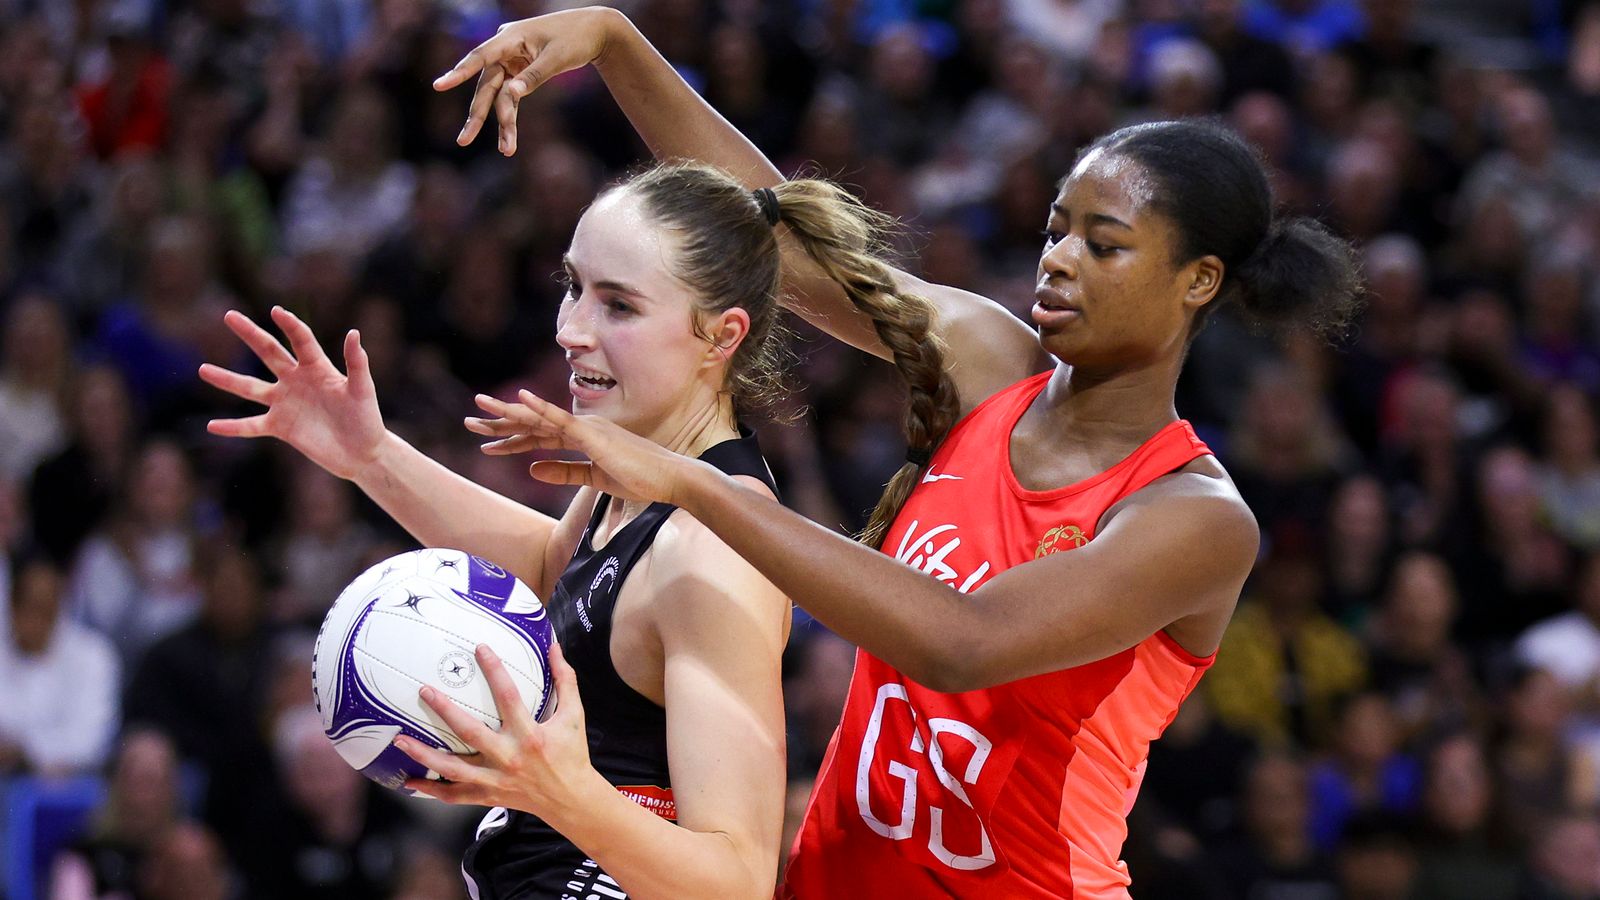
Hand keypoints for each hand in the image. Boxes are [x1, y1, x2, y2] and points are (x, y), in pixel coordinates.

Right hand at [199, 307, 386, 480]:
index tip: (276, 311)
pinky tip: (212, 426)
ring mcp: (285, 403)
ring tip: (202, 369)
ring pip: (250, 388)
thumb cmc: (367, 419)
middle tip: (229, 315)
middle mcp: (296, 381)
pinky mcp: (280, 427)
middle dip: (250, 333)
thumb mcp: (362, 390)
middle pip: (269, 352)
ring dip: (227, 379)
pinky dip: (233, 427)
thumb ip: (357, 363)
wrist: (362, 453)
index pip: (301, 340)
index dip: (290, 325)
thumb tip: (354, 332)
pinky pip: (251, 426)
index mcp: (318, 368)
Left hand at [394, 643, 597, 816]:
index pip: (509, 698)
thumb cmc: (572, 753)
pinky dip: (431, 790)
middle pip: (470, 733)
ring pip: (453, 769)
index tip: (479, 648)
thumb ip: (565, 680)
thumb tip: (555, 646)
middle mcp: (509, 758)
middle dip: (445, 712)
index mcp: (530, 736)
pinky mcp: (488, 795)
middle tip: (424, 692)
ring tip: (400, 741)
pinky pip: (454, 795)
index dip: (495, 671)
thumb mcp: (574, 715)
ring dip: (424, 755)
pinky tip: (410, 781)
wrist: (571, 799)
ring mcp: (496, 780)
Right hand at [432, 6, 621, 154]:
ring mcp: (511, 63)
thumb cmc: (575, 39)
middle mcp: (505, 50)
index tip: (439, 85)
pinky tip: (508, 141)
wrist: (592, 31)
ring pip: (499, 97)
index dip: (460, 72)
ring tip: (507, 151)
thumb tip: (512, 95)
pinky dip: (511, 117)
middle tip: (463, 141)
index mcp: (510, 37)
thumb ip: (534, 76)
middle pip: (486, 86)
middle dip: (478, 115)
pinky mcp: (519, 74)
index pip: (480, 57)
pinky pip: (511, 99)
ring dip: (503, 124)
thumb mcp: (557, 58)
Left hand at [464, 389, 706, 506]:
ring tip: (480, 409)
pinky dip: (540, 409)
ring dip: (509, 414)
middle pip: (533, 423)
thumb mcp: (594, 479)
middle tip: (469, 421)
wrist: (670, 479)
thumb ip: (563, 472)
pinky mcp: (594, 435)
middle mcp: (582, 426)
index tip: (487, 442)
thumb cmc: (640, 479)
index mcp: (583, 437)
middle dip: (501, 422)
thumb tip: (530, 469)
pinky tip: (519, 399)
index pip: (540, 435)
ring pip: (540, 418)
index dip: (512, 438)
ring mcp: (588, 428)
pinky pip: (561, 420)